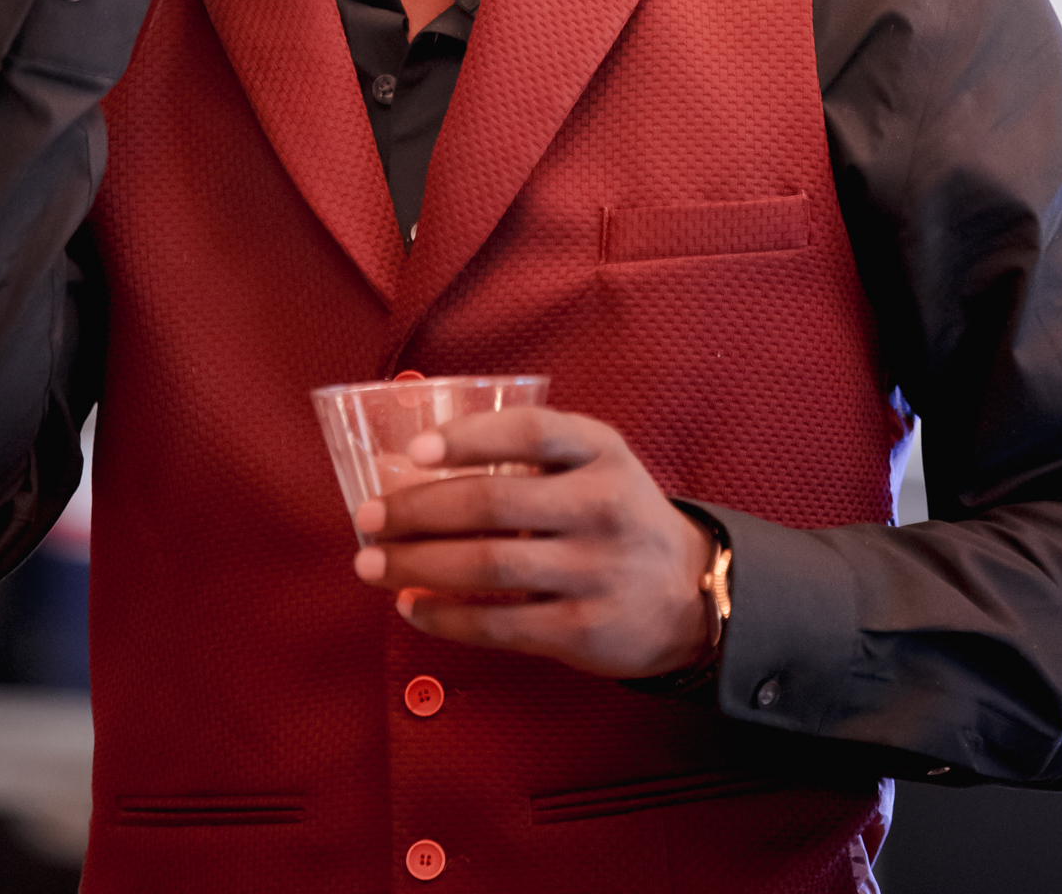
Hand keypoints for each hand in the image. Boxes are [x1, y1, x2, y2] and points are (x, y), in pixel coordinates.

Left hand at [351, 406, 712, 678]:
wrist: (692, 593)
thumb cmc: (616, 513)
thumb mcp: (596, 463)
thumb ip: (530, 454)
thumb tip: (417, 461)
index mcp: (602, 452)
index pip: (532, 432)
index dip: (470, 437)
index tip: (416, 450)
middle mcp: (602, 506)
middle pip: (493, 505)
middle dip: (417, 511)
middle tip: (369, 517)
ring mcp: (595, 571)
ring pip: (487, 566)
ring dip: (417, 566)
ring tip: (372, 565)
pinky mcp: (583, 630)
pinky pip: (499, 624)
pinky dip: (446, 617)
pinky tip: (412, 608)